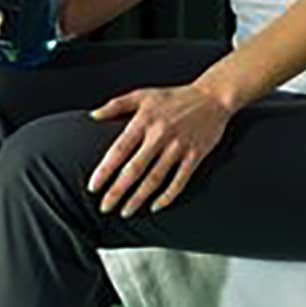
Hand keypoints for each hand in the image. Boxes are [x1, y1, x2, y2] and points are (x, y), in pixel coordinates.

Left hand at [86, 83, 231, 215]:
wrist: (212, 96)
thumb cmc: (174, 96)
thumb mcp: (143, 94)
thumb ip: (116, 104)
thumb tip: (93, 115)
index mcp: (144, 121)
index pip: (119, 150)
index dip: (105, 170)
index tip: (93, 186)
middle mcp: (159, 135)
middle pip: (134, 169)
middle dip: (117, 191)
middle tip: (105, 207)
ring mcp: (178, 147)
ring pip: (155, 179)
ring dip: (138, 198)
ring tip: (125, 212)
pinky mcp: (195, 155)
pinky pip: (180, 181)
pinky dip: (168, 196)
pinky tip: (156, 206)